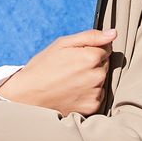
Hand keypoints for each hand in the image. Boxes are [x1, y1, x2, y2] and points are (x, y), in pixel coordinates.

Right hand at [0, 28, 115, 115]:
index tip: (76, 56)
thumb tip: (114, 33)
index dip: (90, 49)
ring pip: (102, 80)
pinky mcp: (92, 107)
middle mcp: (97, 76)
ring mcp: (95, 93)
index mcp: (91, 57)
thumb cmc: (43, 66)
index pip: (106, 47)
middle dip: (92, 64)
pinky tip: (73, 92)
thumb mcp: (63, 44)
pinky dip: (89, 94)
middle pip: (105, 64)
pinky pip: (98, 95)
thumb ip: (91, 37)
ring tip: (70, 81)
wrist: (27, 95)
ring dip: (91, 79)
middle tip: (70, 69)